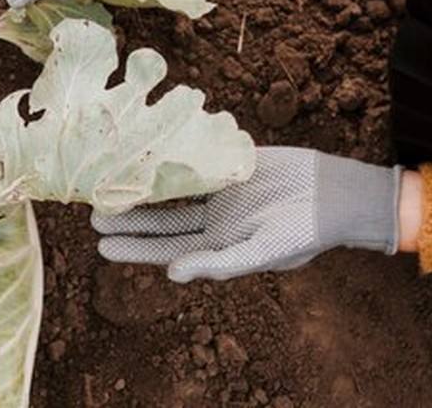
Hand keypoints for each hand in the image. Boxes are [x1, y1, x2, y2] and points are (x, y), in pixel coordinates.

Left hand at [91, 147, 401, 282]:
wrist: (339, 192)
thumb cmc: (306, 231)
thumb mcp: (264, 252)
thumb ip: (220, 264)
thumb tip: (173, 275)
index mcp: (220, 246)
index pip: (167, 250)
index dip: (135, 248)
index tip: (102, 246)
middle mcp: (213, 221)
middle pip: (162, 223)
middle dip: (129, 220)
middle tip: (92, 216)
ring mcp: (219, 192)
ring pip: (171, 194)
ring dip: (142, 192)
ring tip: (106, 188)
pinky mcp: (227, 165)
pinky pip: (191, 163)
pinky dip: (168, 162)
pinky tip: (141, 156)